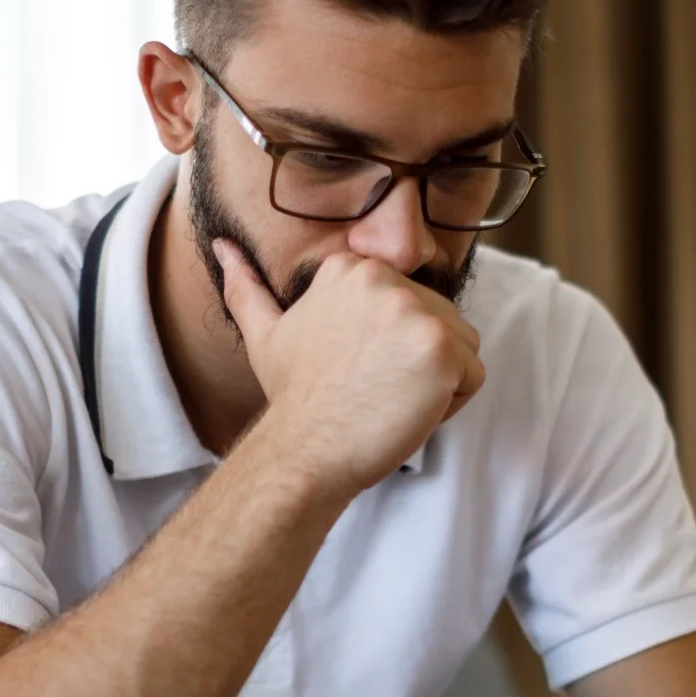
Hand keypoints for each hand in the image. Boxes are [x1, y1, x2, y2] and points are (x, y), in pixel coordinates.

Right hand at [216, 239, 484, 494]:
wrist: (304, 449)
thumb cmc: (293, 398)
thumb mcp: (265, 333)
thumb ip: (246, 287)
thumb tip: (222, 247)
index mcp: (353, 268)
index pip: (410, 303)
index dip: (389, 347)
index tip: (355, 369)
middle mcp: (387, 280)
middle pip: (440, 321)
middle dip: (415, 363)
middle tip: (371, 391)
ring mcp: (418, 312)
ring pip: (461, 347)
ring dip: (435, 382)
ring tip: (388, 400)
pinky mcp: (442, 349)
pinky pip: (473, 377)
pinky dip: (449, 405)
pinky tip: (404, 412)